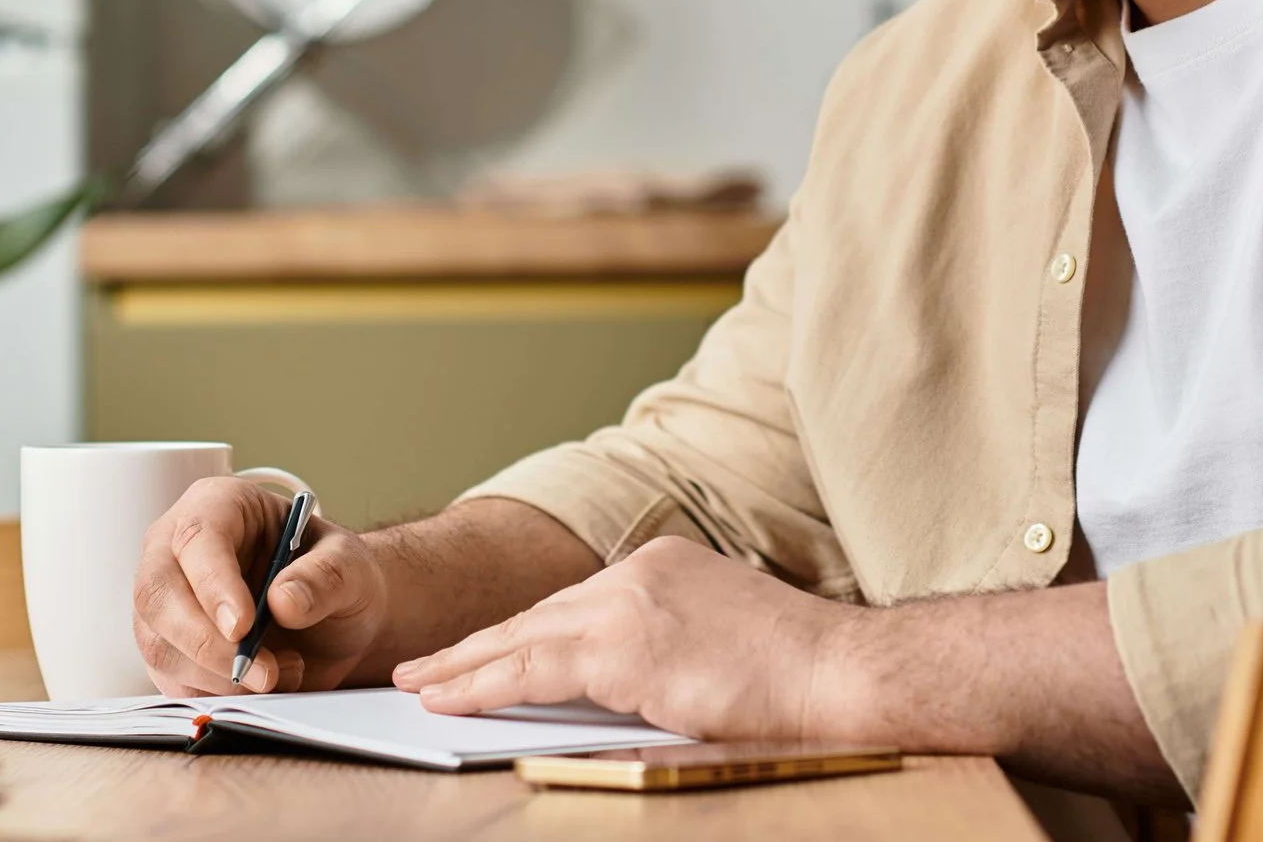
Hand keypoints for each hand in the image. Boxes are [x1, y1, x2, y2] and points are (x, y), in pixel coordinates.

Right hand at [131, 476, 389, 695]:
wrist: (333, 619)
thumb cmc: (333, 576)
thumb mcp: (349, 565)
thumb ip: (325, 576)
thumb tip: (283, 601)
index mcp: (218, 506)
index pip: (197, 538)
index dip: (213, 584)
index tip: (242, 626)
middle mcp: (176, 550)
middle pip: (158, 595)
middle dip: (207, 643)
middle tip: (264, 673)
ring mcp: (166, 602)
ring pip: (160, 645)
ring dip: (219, 675)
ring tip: (280, 674)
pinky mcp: (168, 649)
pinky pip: (171, 681)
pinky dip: (215, 695)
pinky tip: (257, 687)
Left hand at [392, 537, 861, 740]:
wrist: (841, 672)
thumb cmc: (798, 674)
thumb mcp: (719, 639)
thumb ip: (661, 646)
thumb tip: (613, 685)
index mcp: (663, 565)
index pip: (573, 604)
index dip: (520, 632)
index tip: (482, 650)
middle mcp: (640, 570)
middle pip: (538, 614)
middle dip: (478, 645)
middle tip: (425, 666)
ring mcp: (632, 601)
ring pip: (525, 637)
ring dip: (466, 665)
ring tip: (421, 684)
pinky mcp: (627, 644)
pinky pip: (533, 668)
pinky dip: (483, 682)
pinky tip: (449, 697)